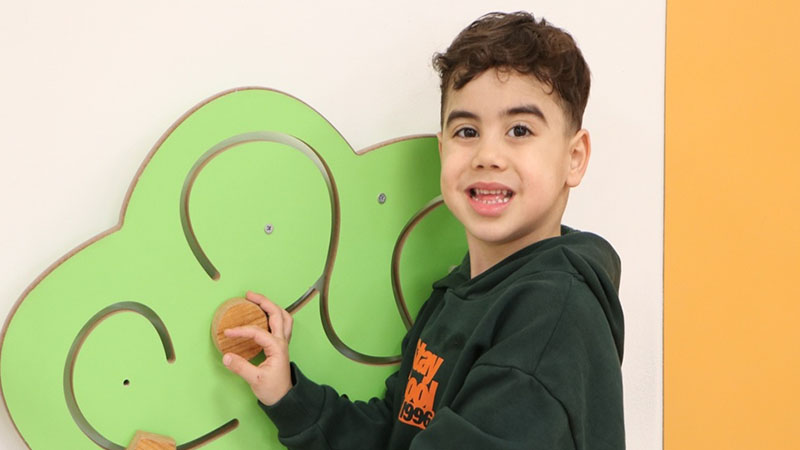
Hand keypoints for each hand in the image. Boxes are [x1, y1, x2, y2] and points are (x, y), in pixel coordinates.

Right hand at [222, 291, 293, 405]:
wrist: (285, 398)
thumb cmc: (273, 390)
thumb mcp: (255, 380)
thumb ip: (241, 367)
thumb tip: (226, 357)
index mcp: (277, 347)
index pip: (258, 332)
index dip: (242, 330)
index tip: (227, 332)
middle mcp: (282, 341)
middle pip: (277, 314)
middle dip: (264, 302)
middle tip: (249, 295)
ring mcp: (283, 342)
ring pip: (283, 316)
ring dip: (271, 306)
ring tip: (257, 300)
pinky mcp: (280, 345)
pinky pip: (281, 324)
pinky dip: (274, 315)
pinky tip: (264, 314)